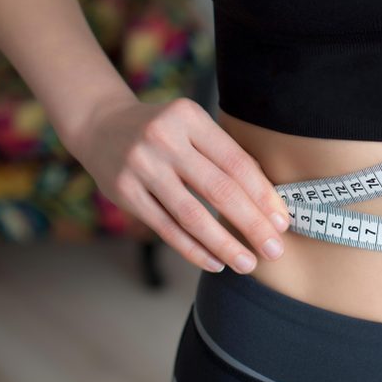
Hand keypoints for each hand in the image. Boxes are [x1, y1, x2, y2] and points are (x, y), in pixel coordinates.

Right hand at [71, 95, 289, 274]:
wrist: (99, 125)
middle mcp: (164, 139)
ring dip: (224, 245)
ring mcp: (141, 166)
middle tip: (274, 251)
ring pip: (191, 215)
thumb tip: (271, 203)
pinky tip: (214, 262)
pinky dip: (193, 249)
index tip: (282, 223)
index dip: (263, 196)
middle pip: (219, 190)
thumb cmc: (165, 132)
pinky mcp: (123, 192)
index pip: (236, 163)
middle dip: (252, 225)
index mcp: (190, 118)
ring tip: (247, 264)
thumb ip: (226, 156)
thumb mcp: (193, 128)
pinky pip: (165, 228)